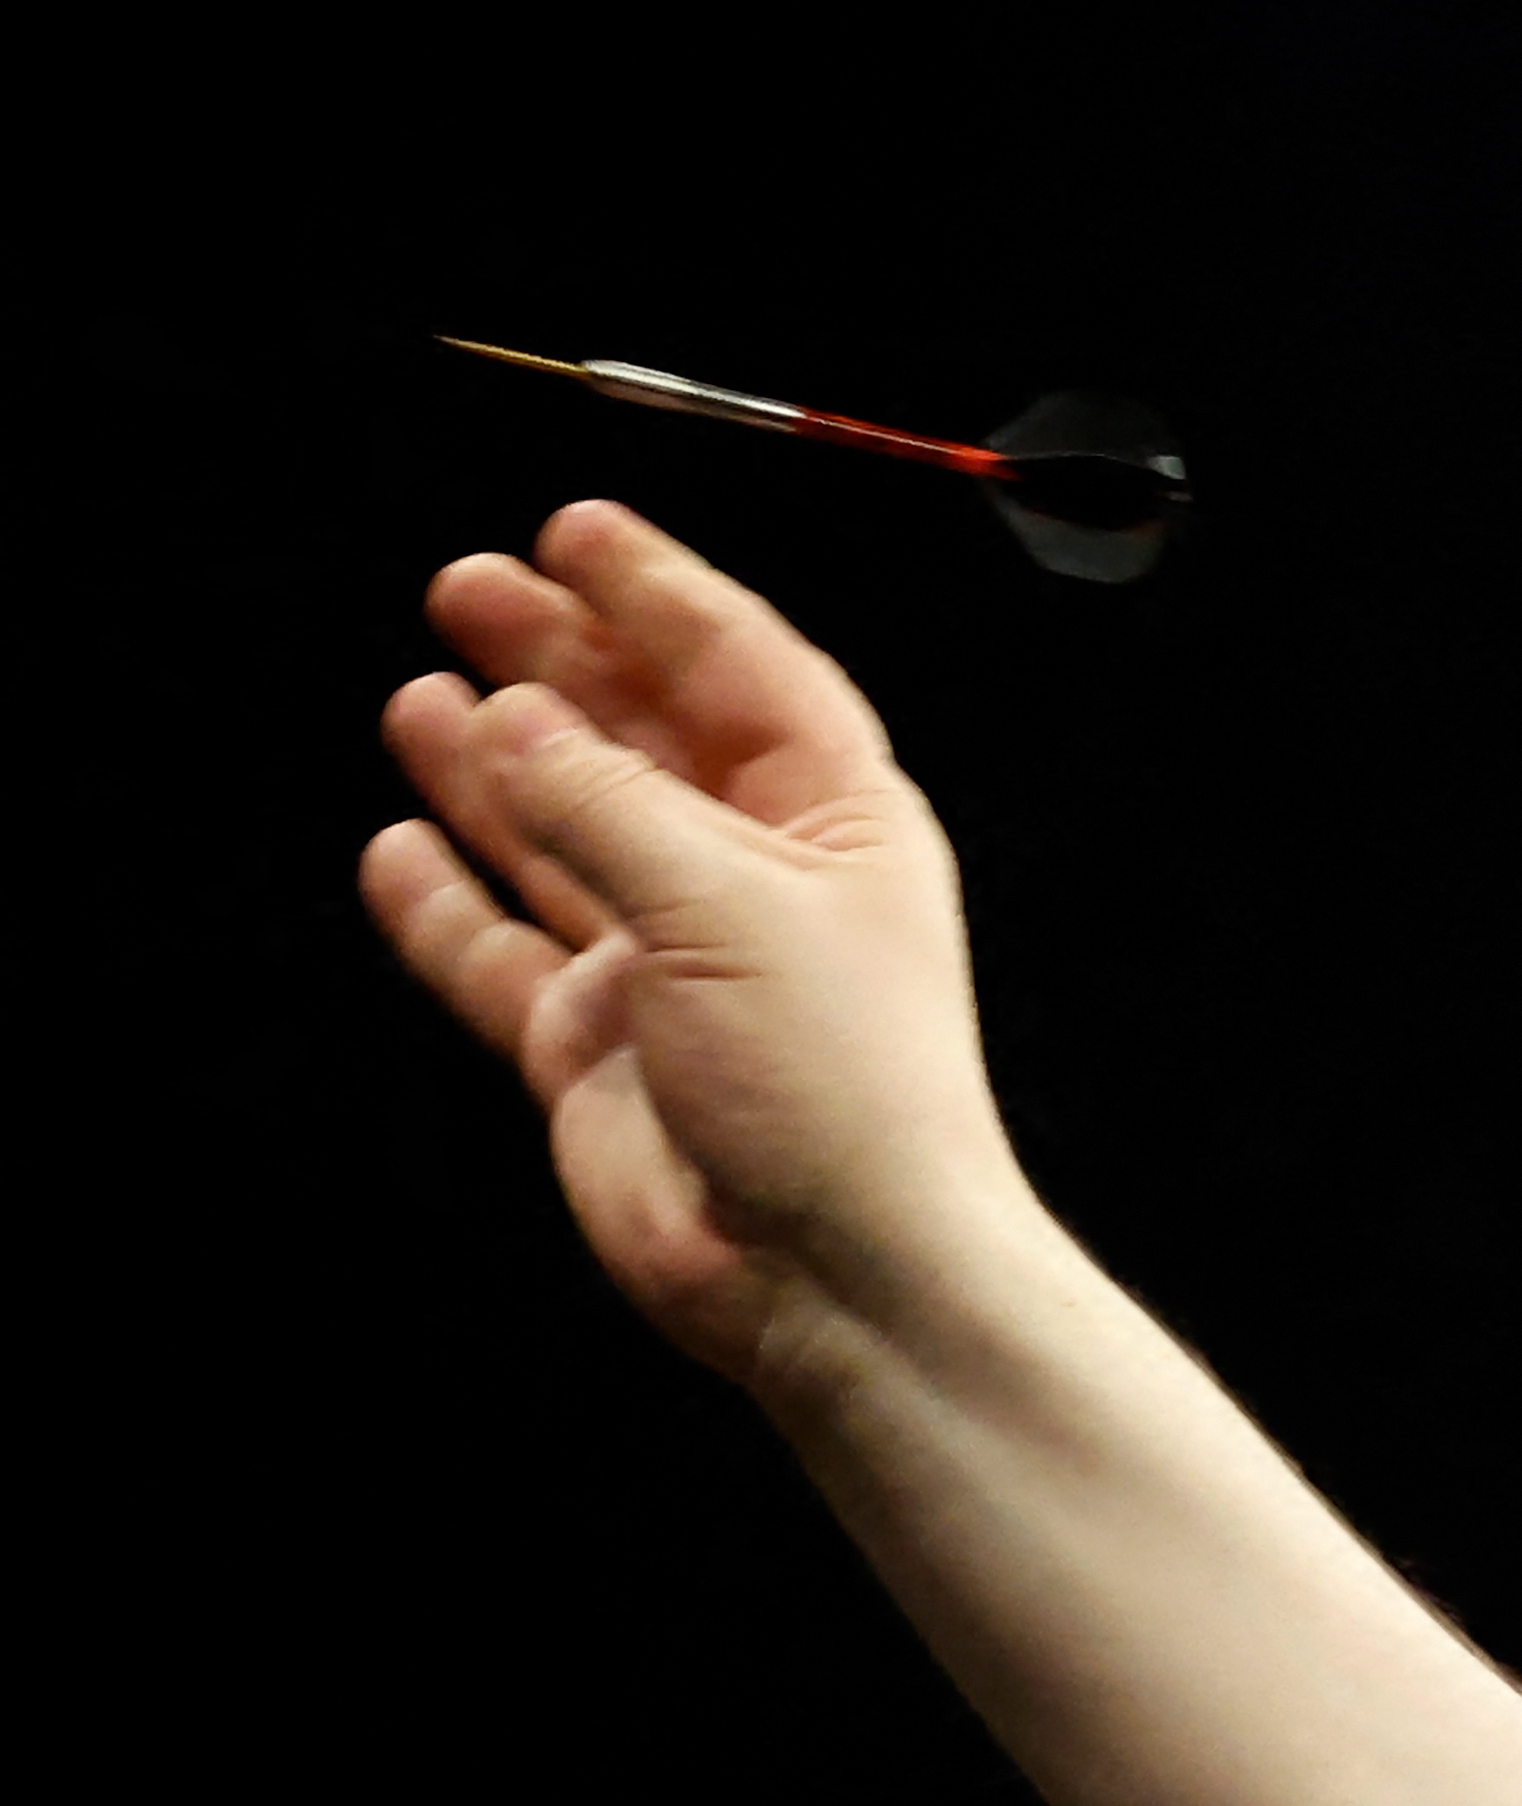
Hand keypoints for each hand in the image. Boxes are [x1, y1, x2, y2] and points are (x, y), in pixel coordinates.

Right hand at [361, 504, 1031, 1393]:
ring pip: (564, 837)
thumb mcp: (726, 903)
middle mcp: (754, 887)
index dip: (657, 597)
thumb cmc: (838, 1090)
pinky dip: (448, 902)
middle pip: (641, 741)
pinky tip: (400, 844)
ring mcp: (670, 968)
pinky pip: (503, 953)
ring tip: (421, 695)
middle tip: (464, 588)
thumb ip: (603, 805)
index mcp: (835, 826)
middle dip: (558, 662)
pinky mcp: (599, 1050)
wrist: (835, 1275)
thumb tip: (510, 722)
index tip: (573, 530)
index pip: (742, 673)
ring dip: (495, 767)